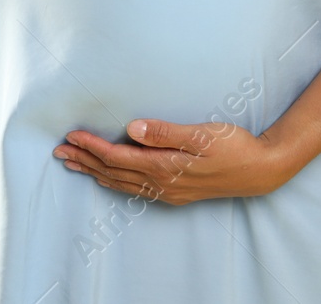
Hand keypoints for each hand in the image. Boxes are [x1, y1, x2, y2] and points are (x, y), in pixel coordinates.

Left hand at [53, 117, 293, 203]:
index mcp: (164, 166)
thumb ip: (165, 132)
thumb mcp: (202, 133)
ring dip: (95, 173)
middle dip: (85, 161)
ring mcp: (168, 191)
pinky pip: (135, 189)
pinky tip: (109, 178)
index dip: (92, 146)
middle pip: (113, 173)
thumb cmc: (234, 146)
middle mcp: (161, 183)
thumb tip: (132, 128)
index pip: (117, 157)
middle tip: (59, 152)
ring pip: (121, 183)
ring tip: (74, 164)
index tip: (71, 135)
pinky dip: (115, 182)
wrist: (260, 170)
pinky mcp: (175, 193)